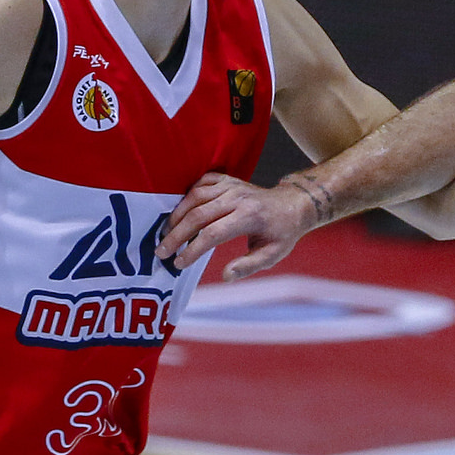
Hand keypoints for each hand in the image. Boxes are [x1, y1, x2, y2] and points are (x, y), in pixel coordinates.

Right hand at [155, 172, 320, 282]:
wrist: (293, 203)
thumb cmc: (283, 232)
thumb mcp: (273, 254)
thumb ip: (249, 266)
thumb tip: (225, 276)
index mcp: (249, 216)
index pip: (213, 234)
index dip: (193, 250)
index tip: (179, 263)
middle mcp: (238, 197)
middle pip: (198, 215)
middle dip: (176, 235)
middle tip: (161, 252)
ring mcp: (231, 185)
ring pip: (194, 197)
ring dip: (176, 215)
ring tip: (165, 234)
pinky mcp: (226, 179)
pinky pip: (200, 183)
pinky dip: (186, 196)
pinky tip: (179, 212)